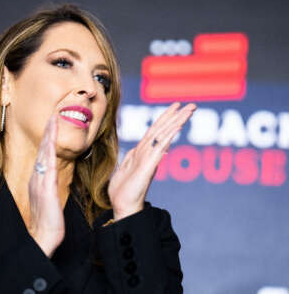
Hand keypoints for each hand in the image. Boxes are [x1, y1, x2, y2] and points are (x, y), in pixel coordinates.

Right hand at [27, 115, 64, 257]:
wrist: (43, 236)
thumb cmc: (48, 220)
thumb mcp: (49, 199)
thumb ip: (49, 187)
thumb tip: (52, 178)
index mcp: (38, 180)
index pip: (44, 155)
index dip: (47, 139)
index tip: (52, 125)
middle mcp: (37, 178)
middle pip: (43, 150)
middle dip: (48, 132)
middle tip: (52, 115)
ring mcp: (40, 181)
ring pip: (44, 153)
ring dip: (48, 136)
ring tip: (52, 119)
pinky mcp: (46, 188)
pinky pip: (48, 165)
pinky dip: (49, 151)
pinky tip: (51, 140)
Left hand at [108, 102, 196, 219]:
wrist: (122, 207)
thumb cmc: (122, 191)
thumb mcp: (124, 169)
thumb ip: (132, 158)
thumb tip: (136, 149)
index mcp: (142, 153)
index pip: (156, 131)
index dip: (165, 117)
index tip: (176, 106)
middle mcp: (148, 154)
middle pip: (164, 130)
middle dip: (177, 116)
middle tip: (192, 105)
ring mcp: (150, 160)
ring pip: (164, 136)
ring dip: (176, 122)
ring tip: (189, 110)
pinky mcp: (148, 168)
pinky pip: (159, 149)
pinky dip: (168, 137)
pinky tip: (176, 127)